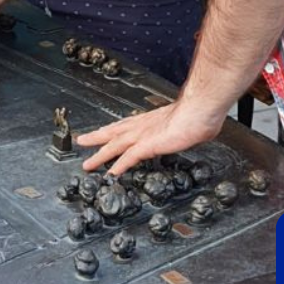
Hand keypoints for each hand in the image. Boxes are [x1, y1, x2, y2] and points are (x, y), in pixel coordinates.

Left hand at [75, 98, 227, 176]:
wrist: (201, 109)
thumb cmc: (198, 113)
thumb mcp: (184, 122)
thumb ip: (180, 129)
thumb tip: (188, 132)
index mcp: (150, 120)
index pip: (125, 125)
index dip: (112, 130)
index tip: (102, 132)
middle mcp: (142, 126)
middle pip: (113, 133)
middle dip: (97, 138)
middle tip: (82, 141)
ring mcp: (144, 135)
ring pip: (115, 146)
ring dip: (100, 156)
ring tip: (88, 164)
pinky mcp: (149, 144)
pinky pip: (129, 157)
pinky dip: (119, 165)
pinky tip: (111, 174)